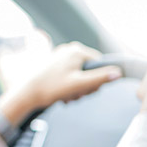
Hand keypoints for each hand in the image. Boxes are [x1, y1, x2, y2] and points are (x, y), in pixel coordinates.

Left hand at [0, 42, 121, 124]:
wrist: (27, 94)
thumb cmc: (51, 88)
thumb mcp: (78, 85)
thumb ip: (99, 78)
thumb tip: (118, 73)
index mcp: (77, 51)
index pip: (100, 64)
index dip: (97, 80)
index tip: (86, 90)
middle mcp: (70, 50)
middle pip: (90, 70)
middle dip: (85, 86)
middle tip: (74, 95)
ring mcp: (61, 56)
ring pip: (80, 76)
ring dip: (77, 89)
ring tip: (66, 96)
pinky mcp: (55, 64)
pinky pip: (70, 76)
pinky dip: (68, 87)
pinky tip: (61, 95)